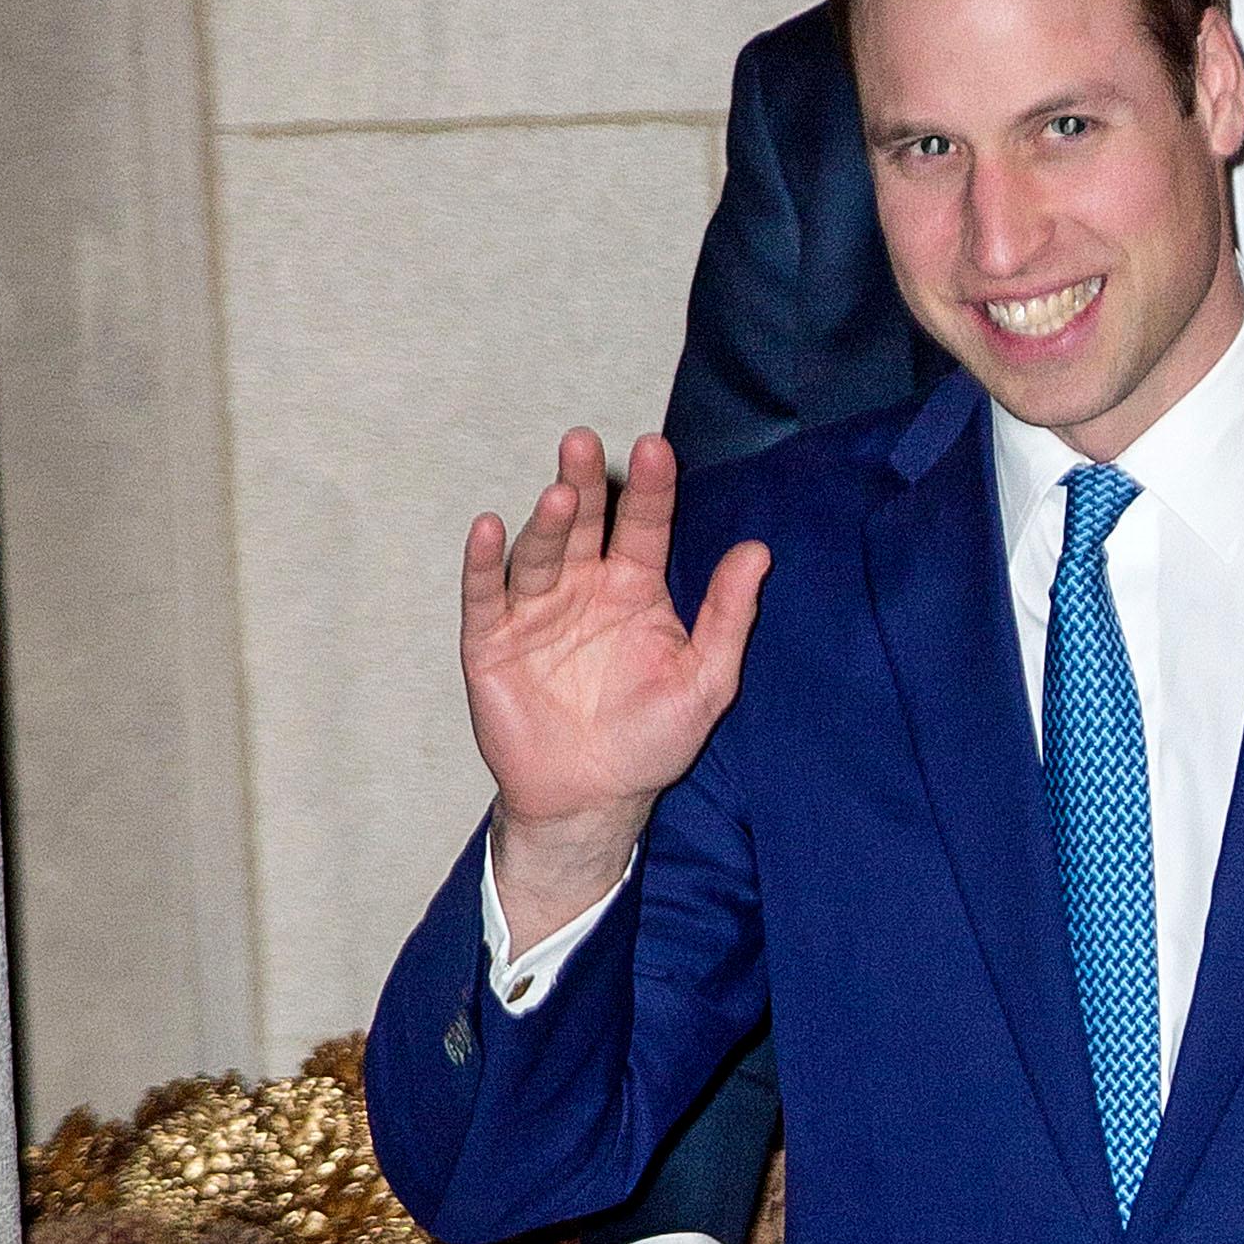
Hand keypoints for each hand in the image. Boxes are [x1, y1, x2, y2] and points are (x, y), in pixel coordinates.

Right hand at [464, 428, 770, 946]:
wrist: (593, 799)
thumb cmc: (652, 740)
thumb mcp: (706, 680)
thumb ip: (728, 615)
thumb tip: (759, 551)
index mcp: (636, 590)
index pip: (644, 526)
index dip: (651, 490)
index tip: (657, 449)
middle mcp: (583, 588)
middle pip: (584, 523)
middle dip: (585, 483)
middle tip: (586, 444)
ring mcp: (535, 610)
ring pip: (538, 552)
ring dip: (546, 522)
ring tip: (560, 495)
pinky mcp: (491, 640)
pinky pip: (485, 594)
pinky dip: (485, 562)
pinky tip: (490, 528)